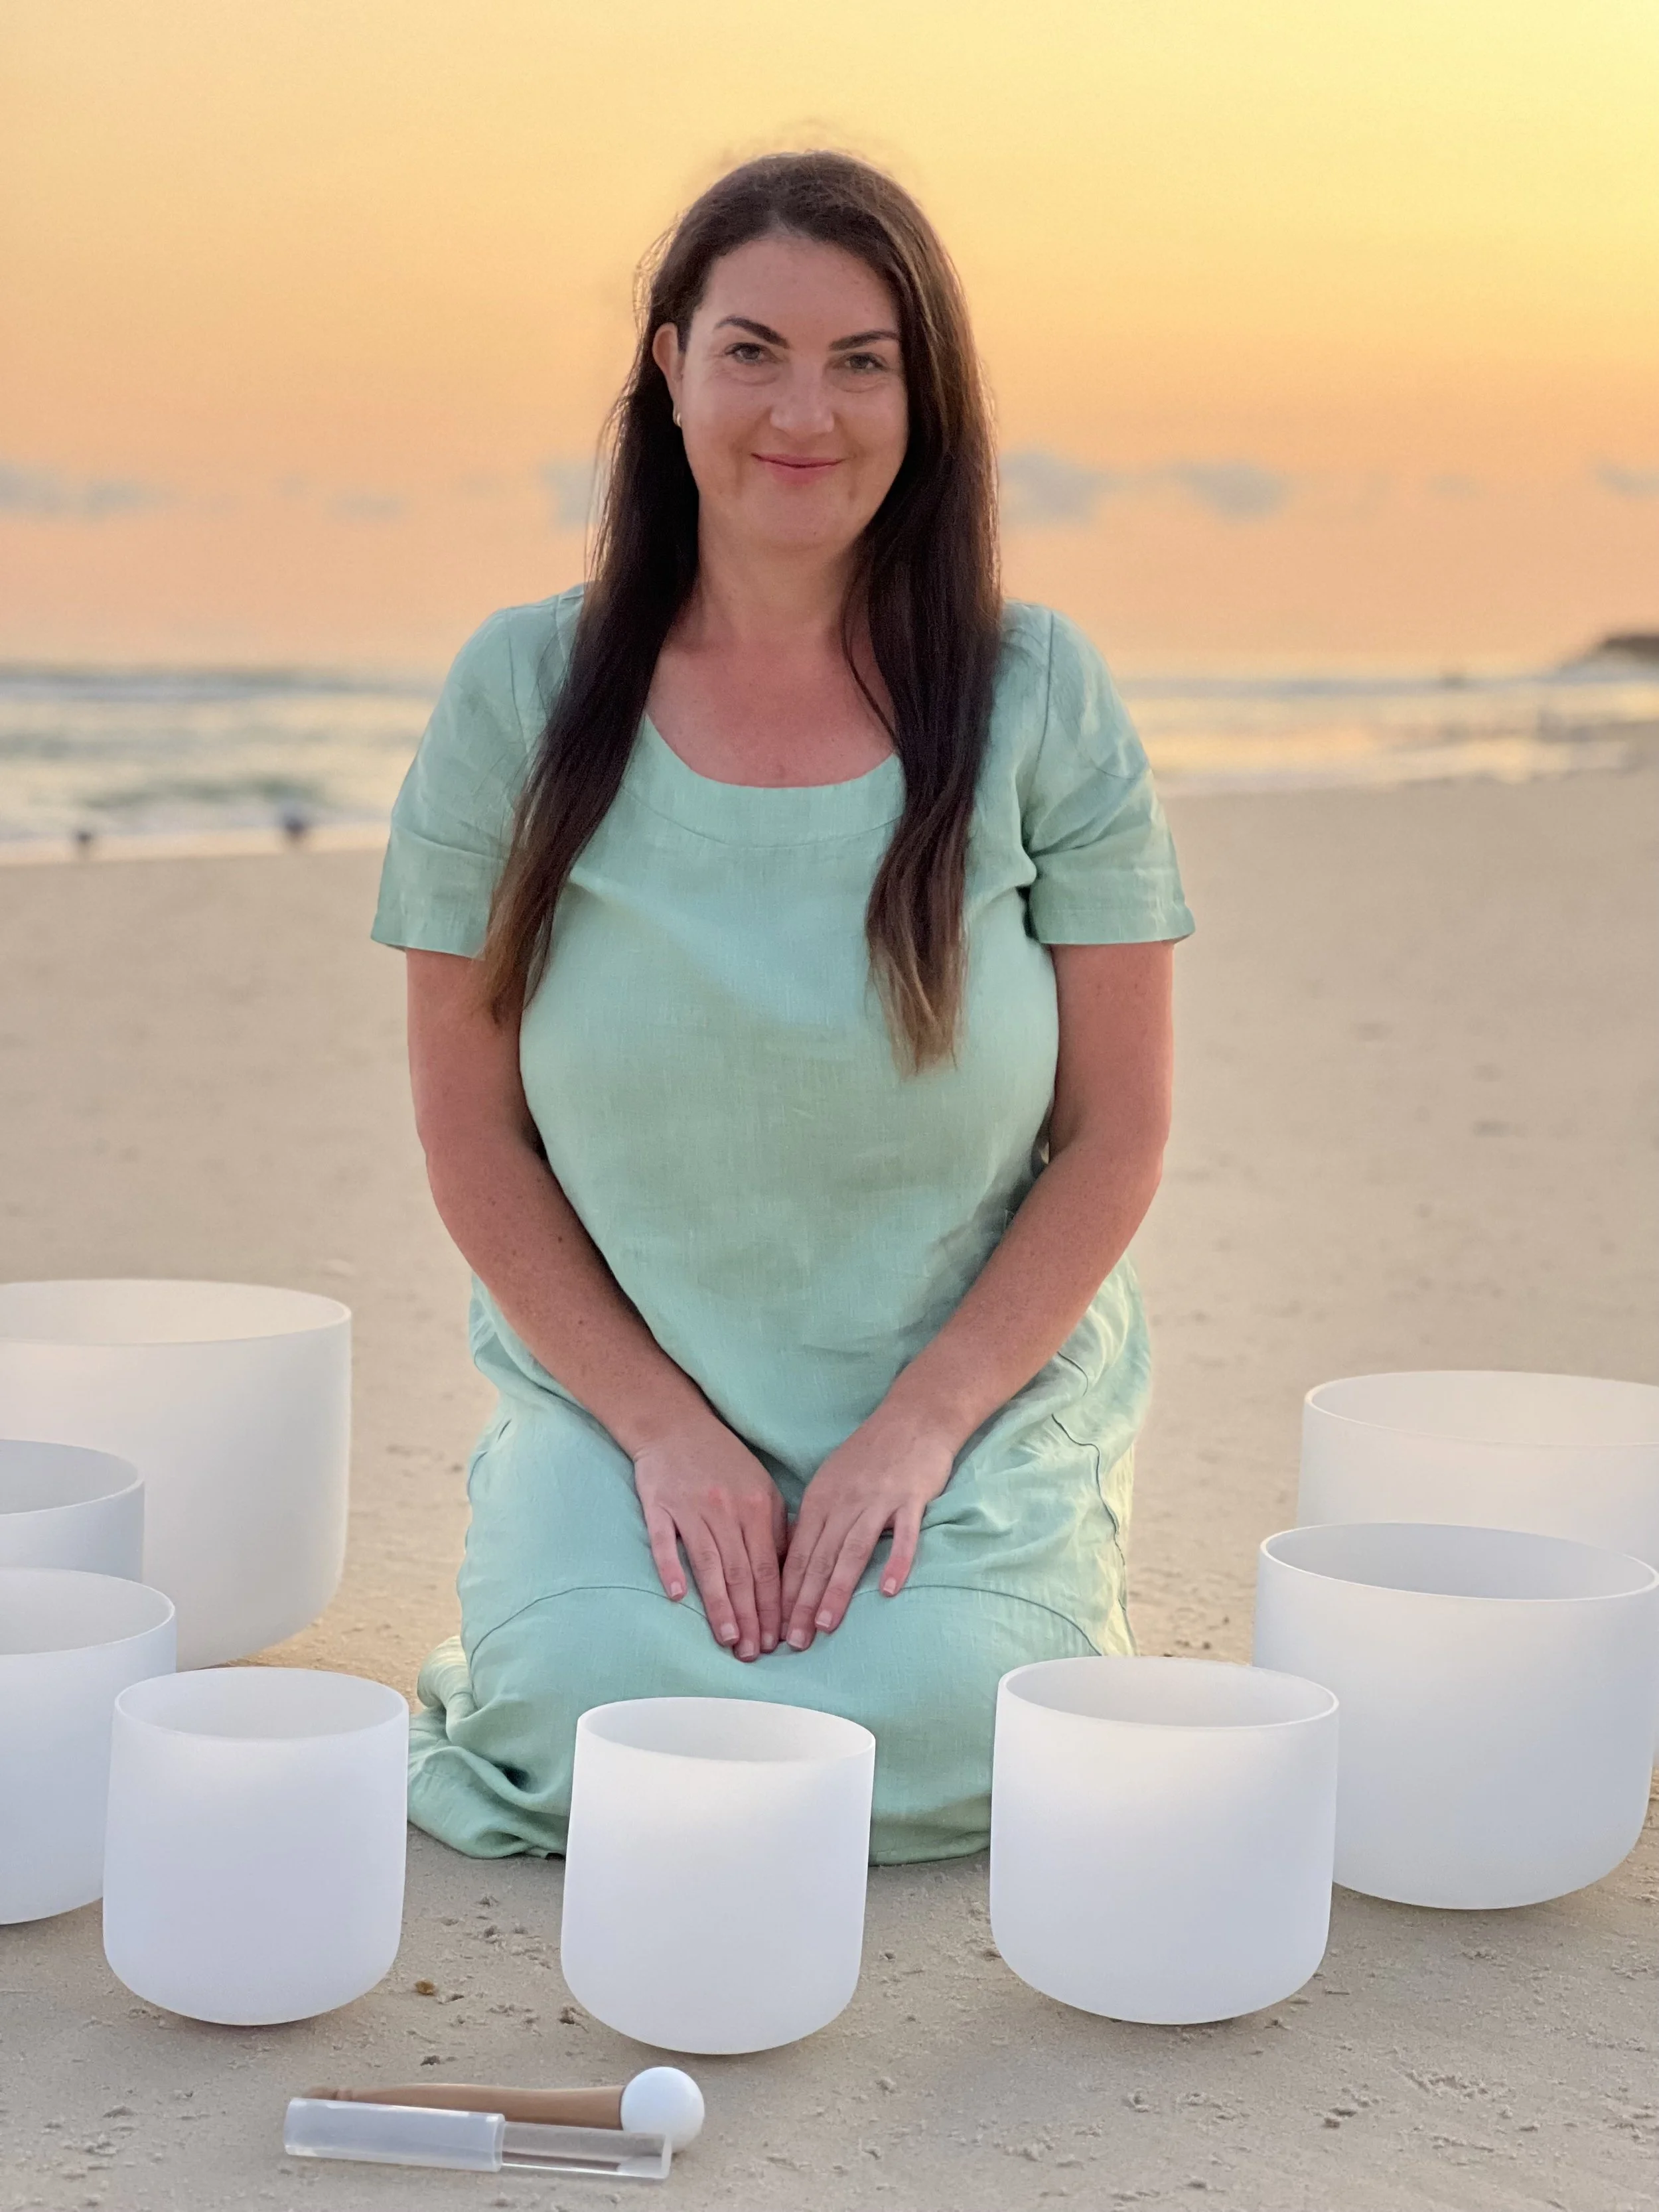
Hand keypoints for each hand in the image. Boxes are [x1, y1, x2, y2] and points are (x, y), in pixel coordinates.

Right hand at [631, 1416, 786, 1660]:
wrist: (674, 1423)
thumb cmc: (722, 1458)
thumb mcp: (761, 1485)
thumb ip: (776, 1526)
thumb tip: (790, 1572)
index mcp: (757, 1506)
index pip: (769, 1567)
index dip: (774, 1606)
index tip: (780, 1640)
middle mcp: (727, 1510)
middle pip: (742, 1572)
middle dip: (752, 1617)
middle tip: (756, 1653)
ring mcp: (691, 1508)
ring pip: (709, 1565)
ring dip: (720, 1606)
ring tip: (729, 1640)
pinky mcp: (658, 1506)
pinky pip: (664, 1541)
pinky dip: (671, 1568)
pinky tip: (677, 1596)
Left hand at [780, 1405, 957, 1650]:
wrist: (913, 1417)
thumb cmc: (870, 1453)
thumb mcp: (832, 1481)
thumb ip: (817, 1520)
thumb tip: (795, 1561)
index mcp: (820, 1499)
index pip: (797, 1554)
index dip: (785, 1592)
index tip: (775, 1626)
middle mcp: (844, 1501)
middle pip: (819, 1558)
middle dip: (803, 1603)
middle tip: (793, 1641)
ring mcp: (878, 1499)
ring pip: (852, 1551)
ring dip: (836, 1590)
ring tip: (825, 1626)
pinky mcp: (911, 1498)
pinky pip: (903, 1535)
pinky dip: (895, 1562)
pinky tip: (887, 1590)